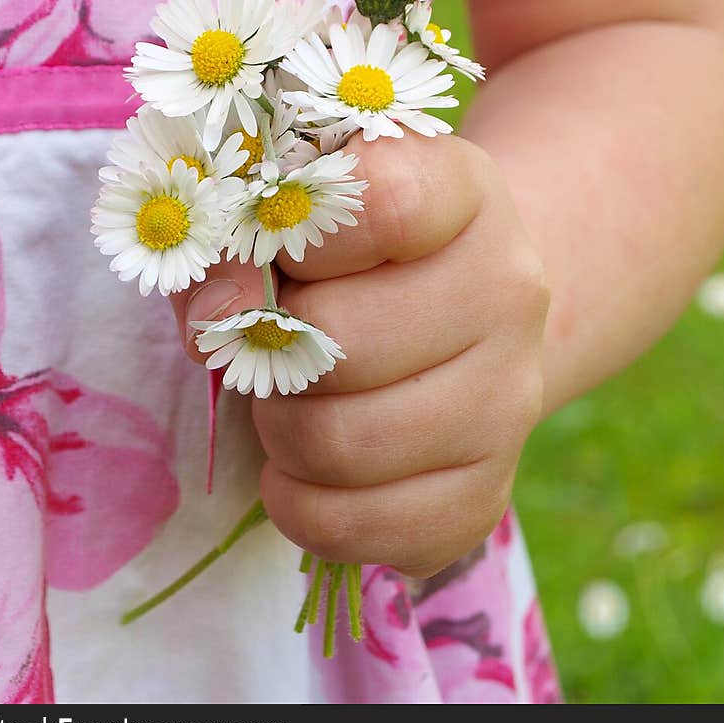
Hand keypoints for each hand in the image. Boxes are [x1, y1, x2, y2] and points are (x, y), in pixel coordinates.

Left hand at [247, 133, 548, 578]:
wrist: (467, 306)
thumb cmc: (357, 247)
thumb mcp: (305, 206)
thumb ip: (236, 239)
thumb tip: (212, 319)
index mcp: (465, 193)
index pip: (383, 205)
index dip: (292, 230)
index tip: (267, 247)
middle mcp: (509, 291)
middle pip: (343, 340)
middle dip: (272, 349)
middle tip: (270, 340)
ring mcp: (511, 399)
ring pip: (341, 443)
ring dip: (280, 430)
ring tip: (288, 400)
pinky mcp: (489, 492)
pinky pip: (359, 529)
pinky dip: (302, 507)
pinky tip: (306, 468)